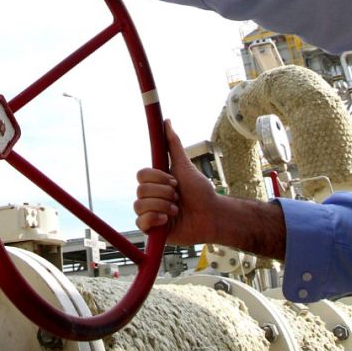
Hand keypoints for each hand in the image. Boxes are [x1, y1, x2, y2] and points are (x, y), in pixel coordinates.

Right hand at [133, 120, 222, 244]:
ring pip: (139, 206)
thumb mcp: (185, 166)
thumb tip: (167, 121)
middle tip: (178, 197)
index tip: (174, 181)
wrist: (212, 216)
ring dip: (162, 206)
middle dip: (164, 193)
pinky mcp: (152, 230)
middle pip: (140, 190)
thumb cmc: (201, 193)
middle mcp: (151, 197)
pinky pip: (141, 223)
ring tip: (176, 210)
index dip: (157, 178)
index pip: (141, 175)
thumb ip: (174, 145)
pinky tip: (168, 220)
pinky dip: (155, 220)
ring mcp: (151, 213)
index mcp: (157, 182)